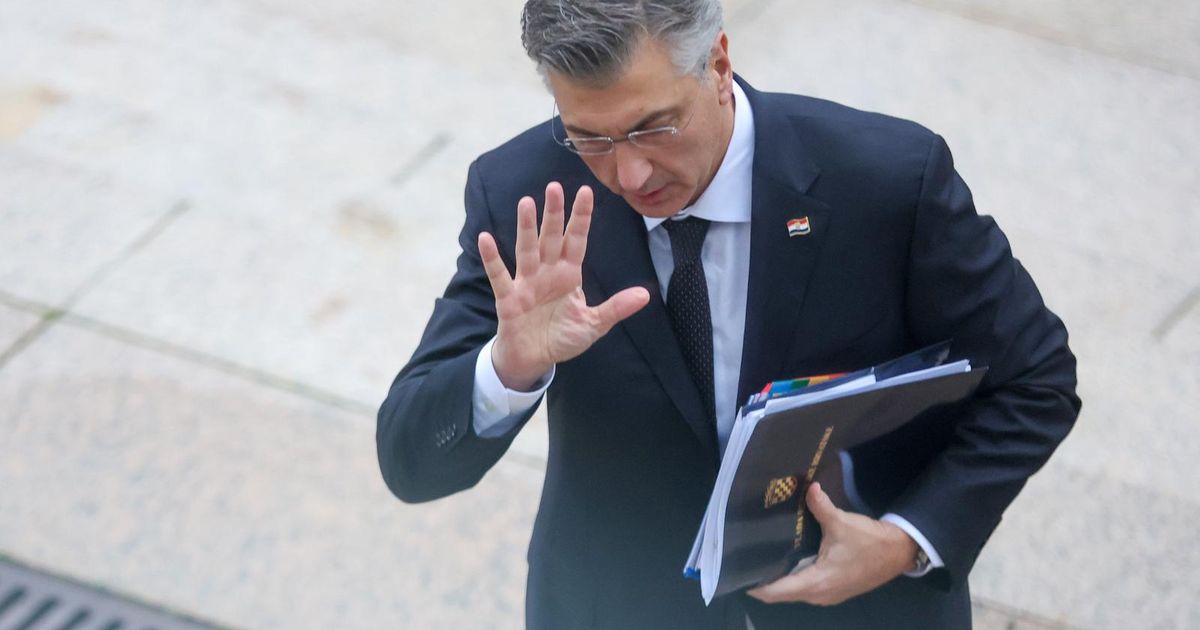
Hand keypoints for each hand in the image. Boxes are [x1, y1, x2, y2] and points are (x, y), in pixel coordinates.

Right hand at [478, 182, 649, 389]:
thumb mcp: (593, 325)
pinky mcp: (508, 298)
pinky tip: (485, 238)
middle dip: (554, 213)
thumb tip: (645, 296)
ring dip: (526, 227)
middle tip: (554, 186)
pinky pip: (499, 275)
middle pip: (551, 238)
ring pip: (527, 249)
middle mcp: (547, 273)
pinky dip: (492, 258)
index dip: (581, 218)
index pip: (577, 240)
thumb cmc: (562, 338)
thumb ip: (615, 308)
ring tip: (526, 202)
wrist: (533, 360)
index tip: (586, 191)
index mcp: (569, 275)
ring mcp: (526, 283)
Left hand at [747, 482, 917, 605]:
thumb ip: (821, 506)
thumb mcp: (842, 522)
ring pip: (796, 593)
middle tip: (748, 563)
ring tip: (763, 562)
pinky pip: (807, 589)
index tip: (740, 576)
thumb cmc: (869, 542)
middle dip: (765, 583)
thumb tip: (809, 488)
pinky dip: (795, 580)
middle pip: (783, 594)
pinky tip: (788, 563)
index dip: (758, 587)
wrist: (899, 552)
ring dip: (780, 582)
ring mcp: (829, 595)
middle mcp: (820, 594)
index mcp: (818, 582)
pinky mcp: (836, 591)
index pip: (779, 592)